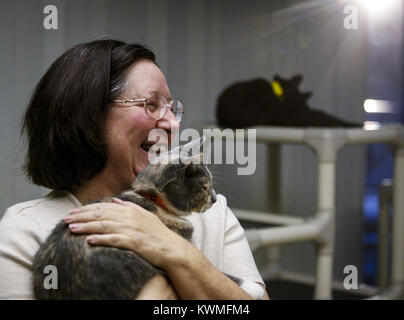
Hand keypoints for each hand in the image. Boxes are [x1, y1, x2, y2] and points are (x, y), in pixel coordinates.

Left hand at [64, 198, 188, 268]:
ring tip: (71, 228)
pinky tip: (90, 240)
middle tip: (66, 219)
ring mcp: (132, 229)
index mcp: (130, 210)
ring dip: (86, 227)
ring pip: (104, 226)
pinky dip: (101, 239)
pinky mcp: (134, 242)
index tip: (73, 212)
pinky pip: (114, 240)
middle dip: (81, 216)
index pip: (104, 207)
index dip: (87, 209)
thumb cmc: (157, 233)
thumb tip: (115, 200)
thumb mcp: (145, 215)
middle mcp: (129, 217)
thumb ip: (129, 206)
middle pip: (101, 214)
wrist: (171, 247)